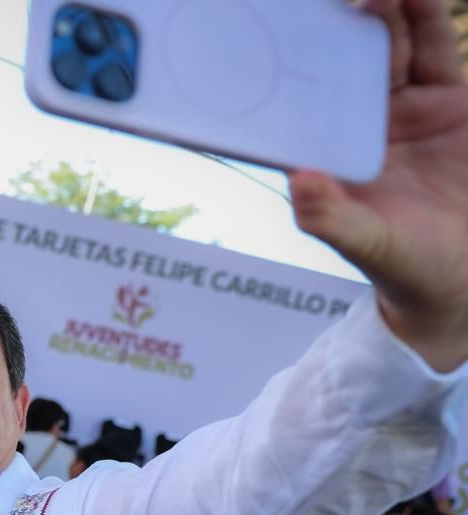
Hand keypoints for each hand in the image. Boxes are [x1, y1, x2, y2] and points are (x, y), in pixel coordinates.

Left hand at [289, 0, 467, 371]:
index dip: (291, 70)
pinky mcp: (445, 96)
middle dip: (335, 26)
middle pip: (342, 62)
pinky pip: (431, 49)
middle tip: (324, 2)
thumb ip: (331, 217)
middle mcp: (358, 123)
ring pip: (387, 47)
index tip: (281, 34)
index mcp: (328, 153)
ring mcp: (402, 107)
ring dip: (381, 12)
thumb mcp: (367, 244)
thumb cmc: (403, 264)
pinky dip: (425, 19)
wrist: (462, 272)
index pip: (299, 103)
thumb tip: (297, 181)